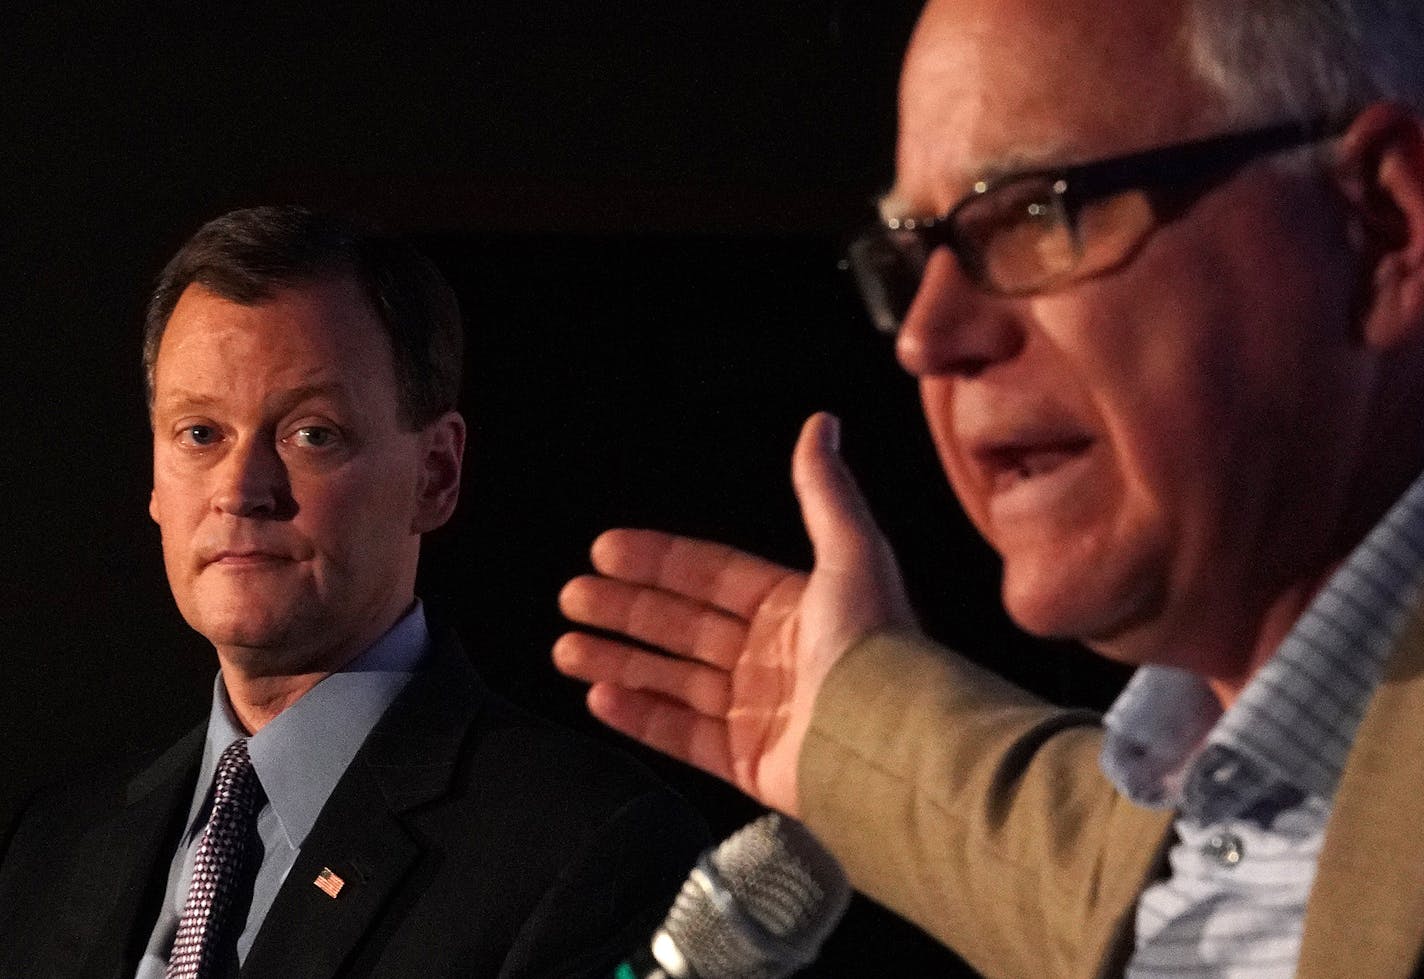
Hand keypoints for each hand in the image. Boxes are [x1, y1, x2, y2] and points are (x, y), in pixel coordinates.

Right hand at [553, 412, 917, 815]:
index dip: (658, 561)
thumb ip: (824, 492)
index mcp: (792, 607)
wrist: (891, 740)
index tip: (605, 549)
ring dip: (618, 661)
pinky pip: (684, 736)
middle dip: (625, 611)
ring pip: (673, 681)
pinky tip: (600, 696)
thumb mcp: (851, 553)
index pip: (710, 576)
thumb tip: (823, 422)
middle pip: (682, 627)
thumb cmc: (873, 643)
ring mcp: (757, 711)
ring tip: (566, 649)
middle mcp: (771, 658)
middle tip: (572, 597)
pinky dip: (640, 717)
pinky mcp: (748, 762)